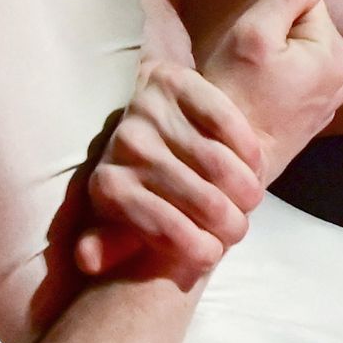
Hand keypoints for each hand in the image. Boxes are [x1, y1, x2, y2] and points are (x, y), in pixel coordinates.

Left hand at [62, 59, 267, 293]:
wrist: (149, 120)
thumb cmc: (144, 181)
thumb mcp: (123, 216)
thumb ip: (112, 241)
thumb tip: (89, 260)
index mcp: (109, 185)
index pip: (164, 229)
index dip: (199, 248)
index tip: (214, 253)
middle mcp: (125, 146)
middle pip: (200, 199)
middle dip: (230, 223)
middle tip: (239, 228)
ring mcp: (148, 110)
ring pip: (217, 163)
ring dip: (246, 189)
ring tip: (250, 200)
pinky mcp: (175, 81)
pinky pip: (225, 120)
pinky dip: (247, 148)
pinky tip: (254, 164)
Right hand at [199, 0, 342, 185]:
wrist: (229, 159)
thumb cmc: (236, 97)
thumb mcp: (254, 33)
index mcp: (334, 53)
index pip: (305, 1)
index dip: (270, 13)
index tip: (253, 42)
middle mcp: (341, 77)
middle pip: (301, 27)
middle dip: (273, 36)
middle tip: (249, 64)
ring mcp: (327, 100)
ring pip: (294, 54)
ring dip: (271, 60)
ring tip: (251, 83)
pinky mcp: (310, 116)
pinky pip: (291, 81)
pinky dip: (274, 83)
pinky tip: (257, 100)